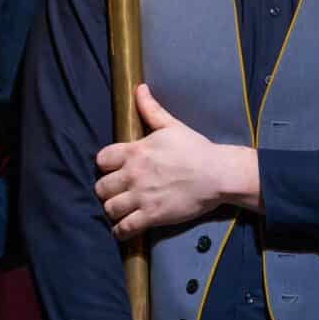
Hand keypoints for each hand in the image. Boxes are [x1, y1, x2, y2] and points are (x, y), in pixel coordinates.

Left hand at [94, 84, 255, 239]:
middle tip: (116, 192)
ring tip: (120, 210)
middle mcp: (134, 175)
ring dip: (112, 210)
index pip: (101, 159)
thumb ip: (151, 110)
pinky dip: (120, 230)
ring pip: (109, 208)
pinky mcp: (152, 216)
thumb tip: (139, 88)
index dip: (105, 165)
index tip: (113, 169)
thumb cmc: (196, 149)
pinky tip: (124, 228)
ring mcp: (142, 197)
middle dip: (106, 190)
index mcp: (135, 151)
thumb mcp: (172, 126)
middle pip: (101, 187)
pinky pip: (124, 228)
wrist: (218, 174)